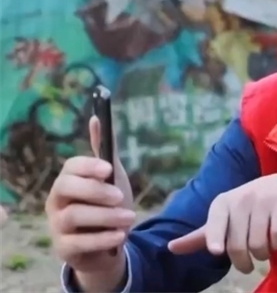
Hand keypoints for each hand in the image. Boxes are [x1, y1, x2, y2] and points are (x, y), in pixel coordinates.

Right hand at [46, 117, 135, 290]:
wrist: (108, 244)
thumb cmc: (107, 206)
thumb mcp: (111, 178)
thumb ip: (105, 152)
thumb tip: (97, 118)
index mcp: (69, 180)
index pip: (71, 167)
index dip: (88, 166)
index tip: (109, 169)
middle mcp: (57, 201)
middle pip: (66, 188)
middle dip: (95, 190)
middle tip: (120, 196)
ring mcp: (57, 225)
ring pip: (73, 215)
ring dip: (105, 216)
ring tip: (129, 217)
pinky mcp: (64, 248)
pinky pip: (79, 242)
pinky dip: (102, 238)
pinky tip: (120, 235)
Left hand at [167, 173, 276, 273]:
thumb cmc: (246, 208)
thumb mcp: (223, 219)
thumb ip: (200, 236)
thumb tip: (170, 248)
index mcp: (222, 204)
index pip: (216, 223)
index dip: (215, 237)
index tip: (216, 251)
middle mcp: (240, 199)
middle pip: (238, 244)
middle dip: (243, 263)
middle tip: (246, 266)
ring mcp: (262, 199)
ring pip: (259, 243)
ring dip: (262, 255)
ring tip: (263, 252)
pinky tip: (276, 242)